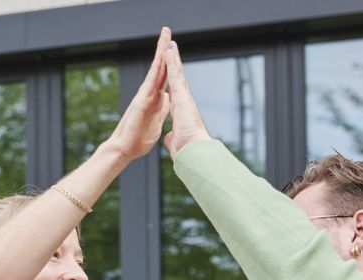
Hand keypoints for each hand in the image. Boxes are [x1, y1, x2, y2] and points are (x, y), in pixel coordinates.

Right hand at [103, 27, 172, 161]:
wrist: (125, 150)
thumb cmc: (138, 141)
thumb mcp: (155, 124)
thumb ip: (160, 112)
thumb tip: (166, 102)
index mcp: (155, 100)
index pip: (165, 78)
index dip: (170, 63)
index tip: (173, 49)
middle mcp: (150, 94)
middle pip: (160, 67)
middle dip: (164, 49)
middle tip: (167, 31)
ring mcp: (145, 95)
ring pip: (156, 68)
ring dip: (160, 50)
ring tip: (165, 33)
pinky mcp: (142, 100)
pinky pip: (151, 79)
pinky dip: (157, 66)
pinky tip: (161, 54)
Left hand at [162, 41, 211, 158]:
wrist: (195, 151)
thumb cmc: (187, 150)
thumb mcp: (175, 141)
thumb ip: (171, 136)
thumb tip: (167, 137)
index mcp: (181, 113)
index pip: (176, 94)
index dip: (174, 84)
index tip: (172, 75)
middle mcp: (185, 102)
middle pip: (179, 80)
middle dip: (175, 66)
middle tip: (172, 52)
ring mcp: (185, 97)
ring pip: (178, 73)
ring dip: (174, 59)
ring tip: (170, 45)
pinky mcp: (182, 95)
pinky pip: (174, 75)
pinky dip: (171, 63)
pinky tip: (167, 51)